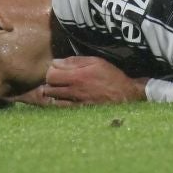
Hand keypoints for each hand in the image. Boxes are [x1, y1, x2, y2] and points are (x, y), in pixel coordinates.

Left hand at [32, 56, 146, 106]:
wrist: (124, 96)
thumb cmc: (111, 76)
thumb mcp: (96, 62)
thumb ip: (75, 61)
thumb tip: (56, 62)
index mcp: (77, 77)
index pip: (50, 75)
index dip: (51, 70)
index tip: (57, 68)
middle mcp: (73, 91)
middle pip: (48, 88)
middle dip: (50, 82)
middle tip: (58, 78)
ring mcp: (74, 103)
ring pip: (52, 100)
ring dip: (53, 93)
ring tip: (60, 88)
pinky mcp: (78, 111)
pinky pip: (60, 108)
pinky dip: (59, 102)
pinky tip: (65, 98)